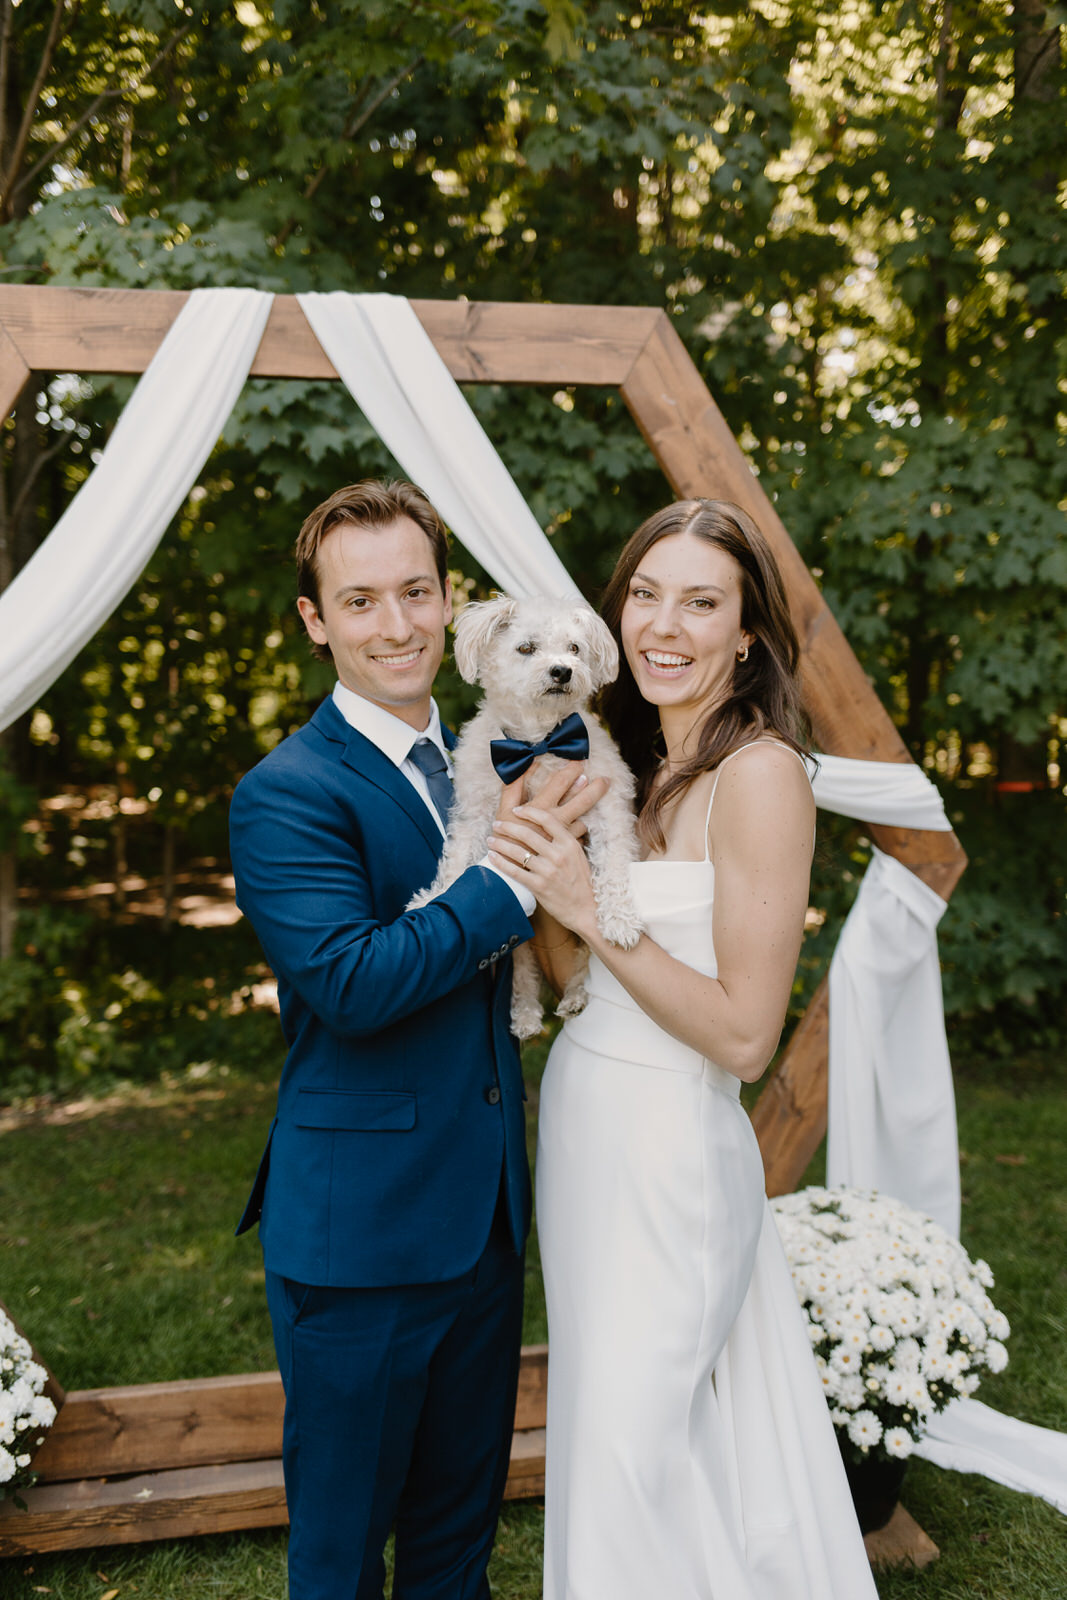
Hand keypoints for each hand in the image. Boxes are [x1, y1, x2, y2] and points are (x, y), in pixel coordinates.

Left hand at [489, 802, 598, 940]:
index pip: (547, 820)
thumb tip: (550, 824)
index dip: (529, 812)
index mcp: (569, 844)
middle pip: (527, 833)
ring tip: (491, 839)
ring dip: (500, 843)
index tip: (516, 810)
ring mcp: (548, 871)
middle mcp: (558, 855)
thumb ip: (564, 840)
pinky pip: (514, 871)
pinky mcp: (539, 886)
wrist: (587, 910)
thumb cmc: (582, 882)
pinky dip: (501, 862)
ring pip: (517, 852)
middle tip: (497, 823)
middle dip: (508, 826)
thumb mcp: (578, 856)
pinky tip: (492, 856)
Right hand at [495, 761, 607, 843]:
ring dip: (589, 810)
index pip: (560, 782)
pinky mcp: (567, 851)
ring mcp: (565, 837)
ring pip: (584, 820)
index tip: (580, 760)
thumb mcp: (503, 811)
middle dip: (596, 788)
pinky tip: (582, 825)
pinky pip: (580, 838)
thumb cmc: (503, 839)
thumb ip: (513, 788)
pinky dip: (581, 831)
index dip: (571, 769)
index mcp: (542, 809)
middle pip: (582, 800)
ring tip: (597, 796)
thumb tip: (523, 766)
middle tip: (606, 780)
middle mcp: (557, 821)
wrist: (508, 873)